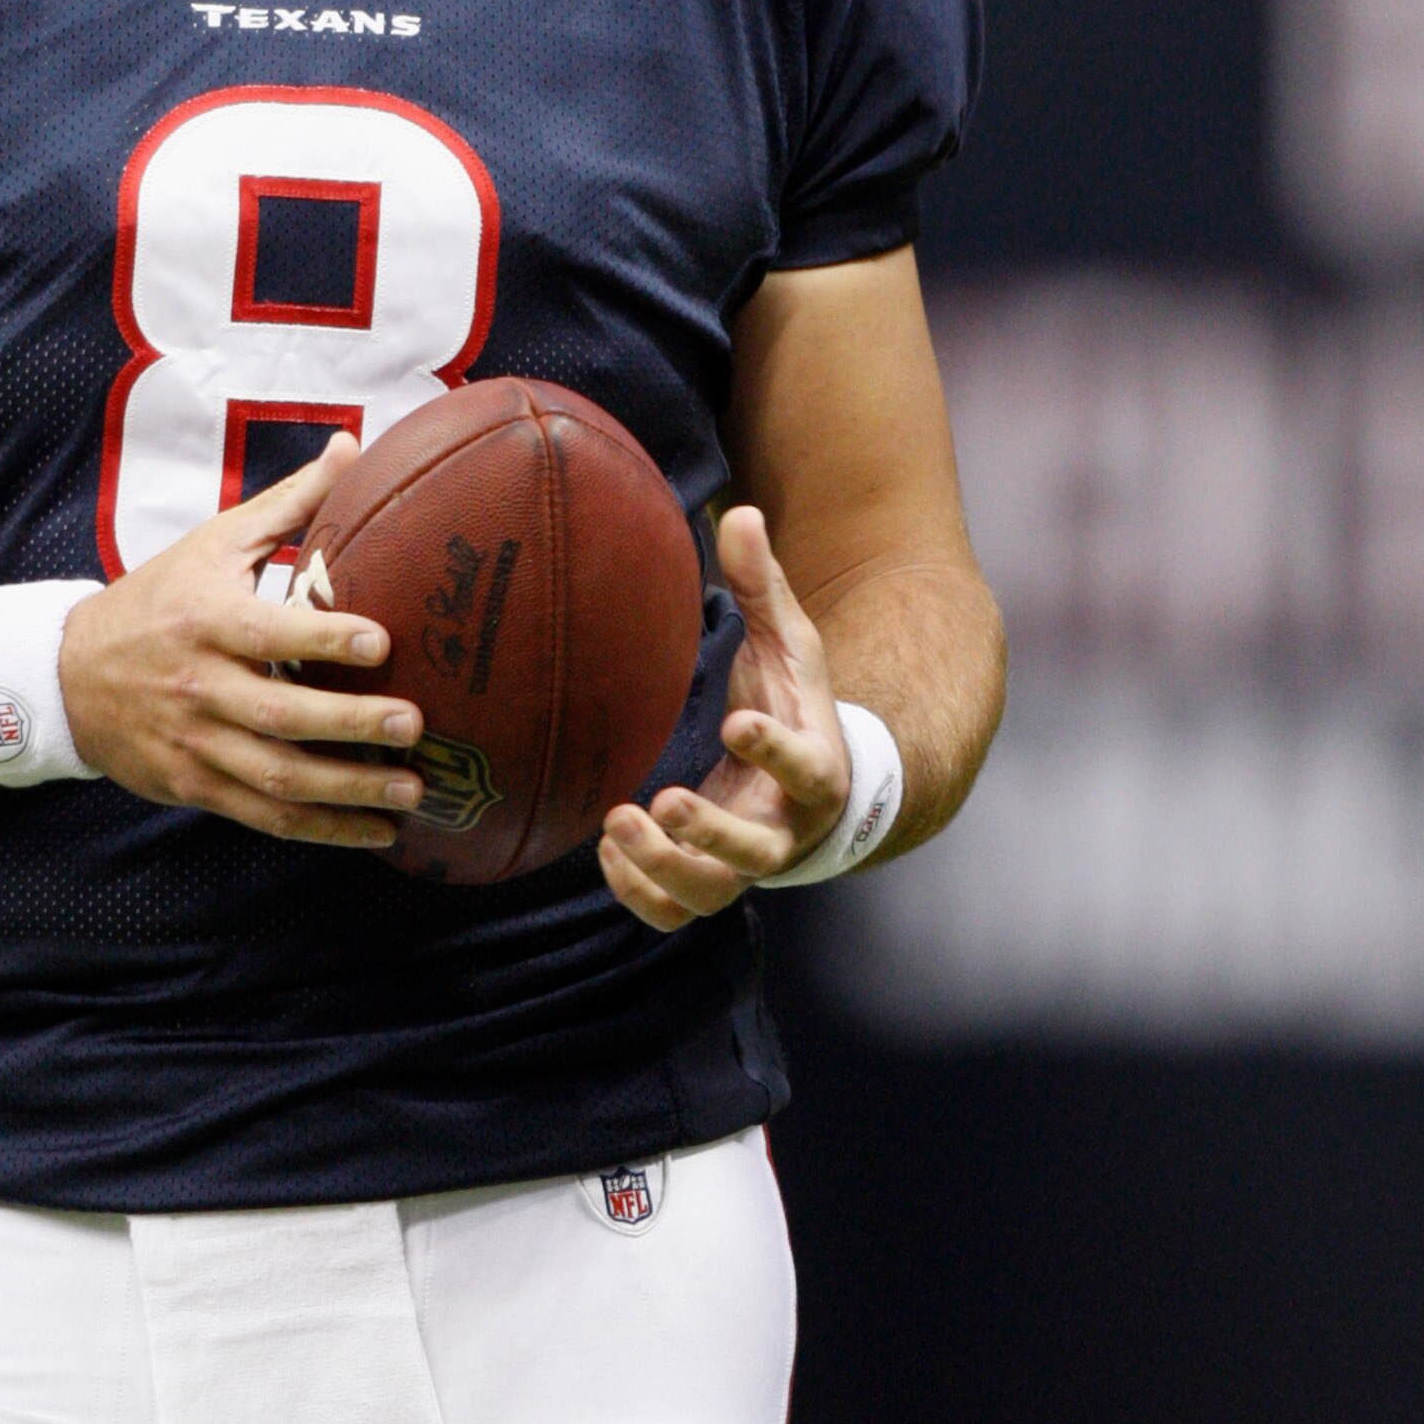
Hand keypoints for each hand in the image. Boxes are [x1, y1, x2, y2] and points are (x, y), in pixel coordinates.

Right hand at [58, 434, 424, 849]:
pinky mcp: (195, 786)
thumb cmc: (157, 599)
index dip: (323, 638)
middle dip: (350, 724)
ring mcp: (195, 743)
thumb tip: (353, 446)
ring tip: (411, 793)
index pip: (268, 632)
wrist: (68, 674)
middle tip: (414, 724)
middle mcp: (199, 686)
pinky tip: (374, 832)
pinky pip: (264, 815)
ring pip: (276, 777)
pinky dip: (321, 829)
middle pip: (279, 715)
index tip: (381, 641)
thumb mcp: (213, 542)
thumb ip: (289, 503)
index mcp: (205, 620)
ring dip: (347, 791)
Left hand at [597, 503, 849, 930]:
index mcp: (815, 766)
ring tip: (619, 822)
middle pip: (756, 853)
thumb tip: (743, 511)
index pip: (806, 767)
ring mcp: (744, 863)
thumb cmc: (792, 703)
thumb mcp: (787, 643)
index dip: (776, 751)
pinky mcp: (707, 882)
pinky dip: (641, 895)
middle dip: (710, 834)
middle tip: (664, 801)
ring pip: (711, 892)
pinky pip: (675, 912)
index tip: (739, 723)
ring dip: (663, 868)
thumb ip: (764, 586)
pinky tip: (608, 854)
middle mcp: (782, 826)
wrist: (811, 788)